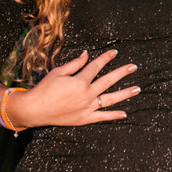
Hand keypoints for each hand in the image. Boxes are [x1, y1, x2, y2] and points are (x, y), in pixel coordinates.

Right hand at [9, 50, 139, 127]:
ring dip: (125, 93)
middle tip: (133, 67)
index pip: (96, 66)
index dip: (106, 58)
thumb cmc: (44, 89)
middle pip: (108, 80)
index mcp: (80, 81)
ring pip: (110, 99)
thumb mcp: (58, 72)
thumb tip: (87, 54)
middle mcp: (86, 94)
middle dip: (122, 72)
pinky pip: (102, 117)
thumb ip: (75, 64)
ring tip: (137, 89)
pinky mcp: (84, 118)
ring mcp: (87, 107)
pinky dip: (113, 116)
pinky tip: (125, 113)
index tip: (115, 52)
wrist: (34, 109)